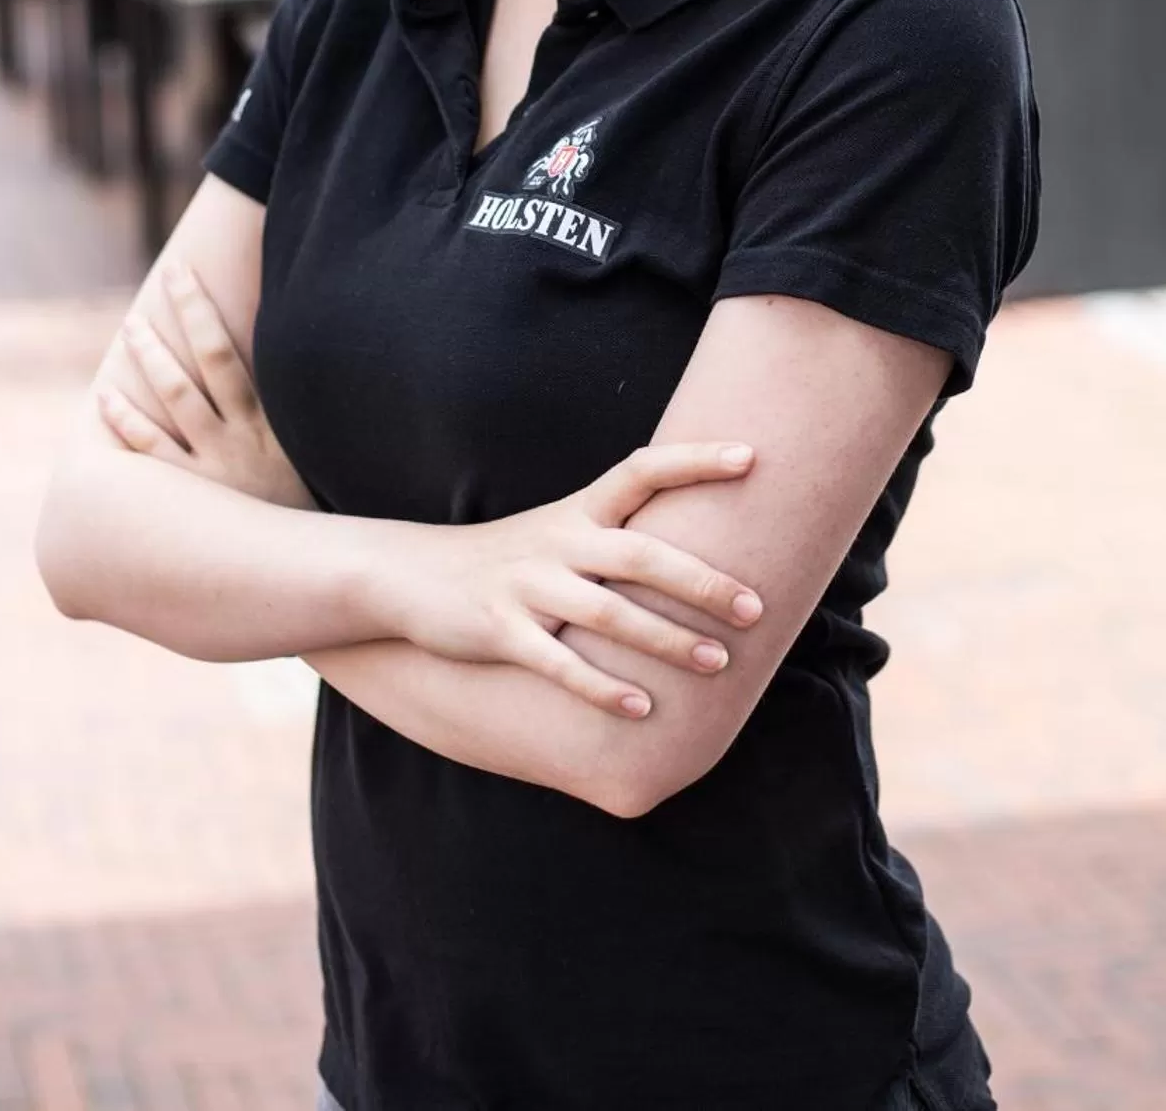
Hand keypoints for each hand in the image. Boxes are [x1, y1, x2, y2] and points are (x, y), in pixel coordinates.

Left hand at [98, 264, 316, 511]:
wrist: (306, 566)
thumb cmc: (310, 509)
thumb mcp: (312, 456)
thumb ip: (297, 414)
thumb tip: (296, 358)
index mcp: (268, 422)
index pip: (230, 352)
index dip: (203, 310)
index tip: (185, 275)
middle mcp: (237, 438)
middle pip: (201, 364)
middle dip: (179, 319)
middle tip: (159, 285)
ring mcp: (211, 468)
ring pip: (172, 399)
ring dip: (150, 359)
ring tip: (132, 328)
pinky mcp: (190, 500)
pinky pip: (148, 454)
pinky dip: (126, 422)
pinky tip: (105, 399)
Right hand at [359, 444, 766, 718]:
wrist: (410, 576)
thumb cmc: (506, 558)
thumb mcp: (559, 530)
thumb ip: (617, 533)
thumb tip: (697, 543)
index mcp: (578, 511)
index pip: (643, 470)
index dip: (695, 460)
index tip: (751, 456)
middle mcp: (558, 542)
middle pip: (640, 554)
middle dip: (701, 582)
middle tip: (755, 609)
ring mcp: (528, 586)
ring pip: (608, 614)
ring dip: (666, 640)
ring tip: (717, 664)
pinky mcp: (501, 631)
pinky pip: (558, 663)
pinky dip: (602, 688)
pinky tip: (643, 710)